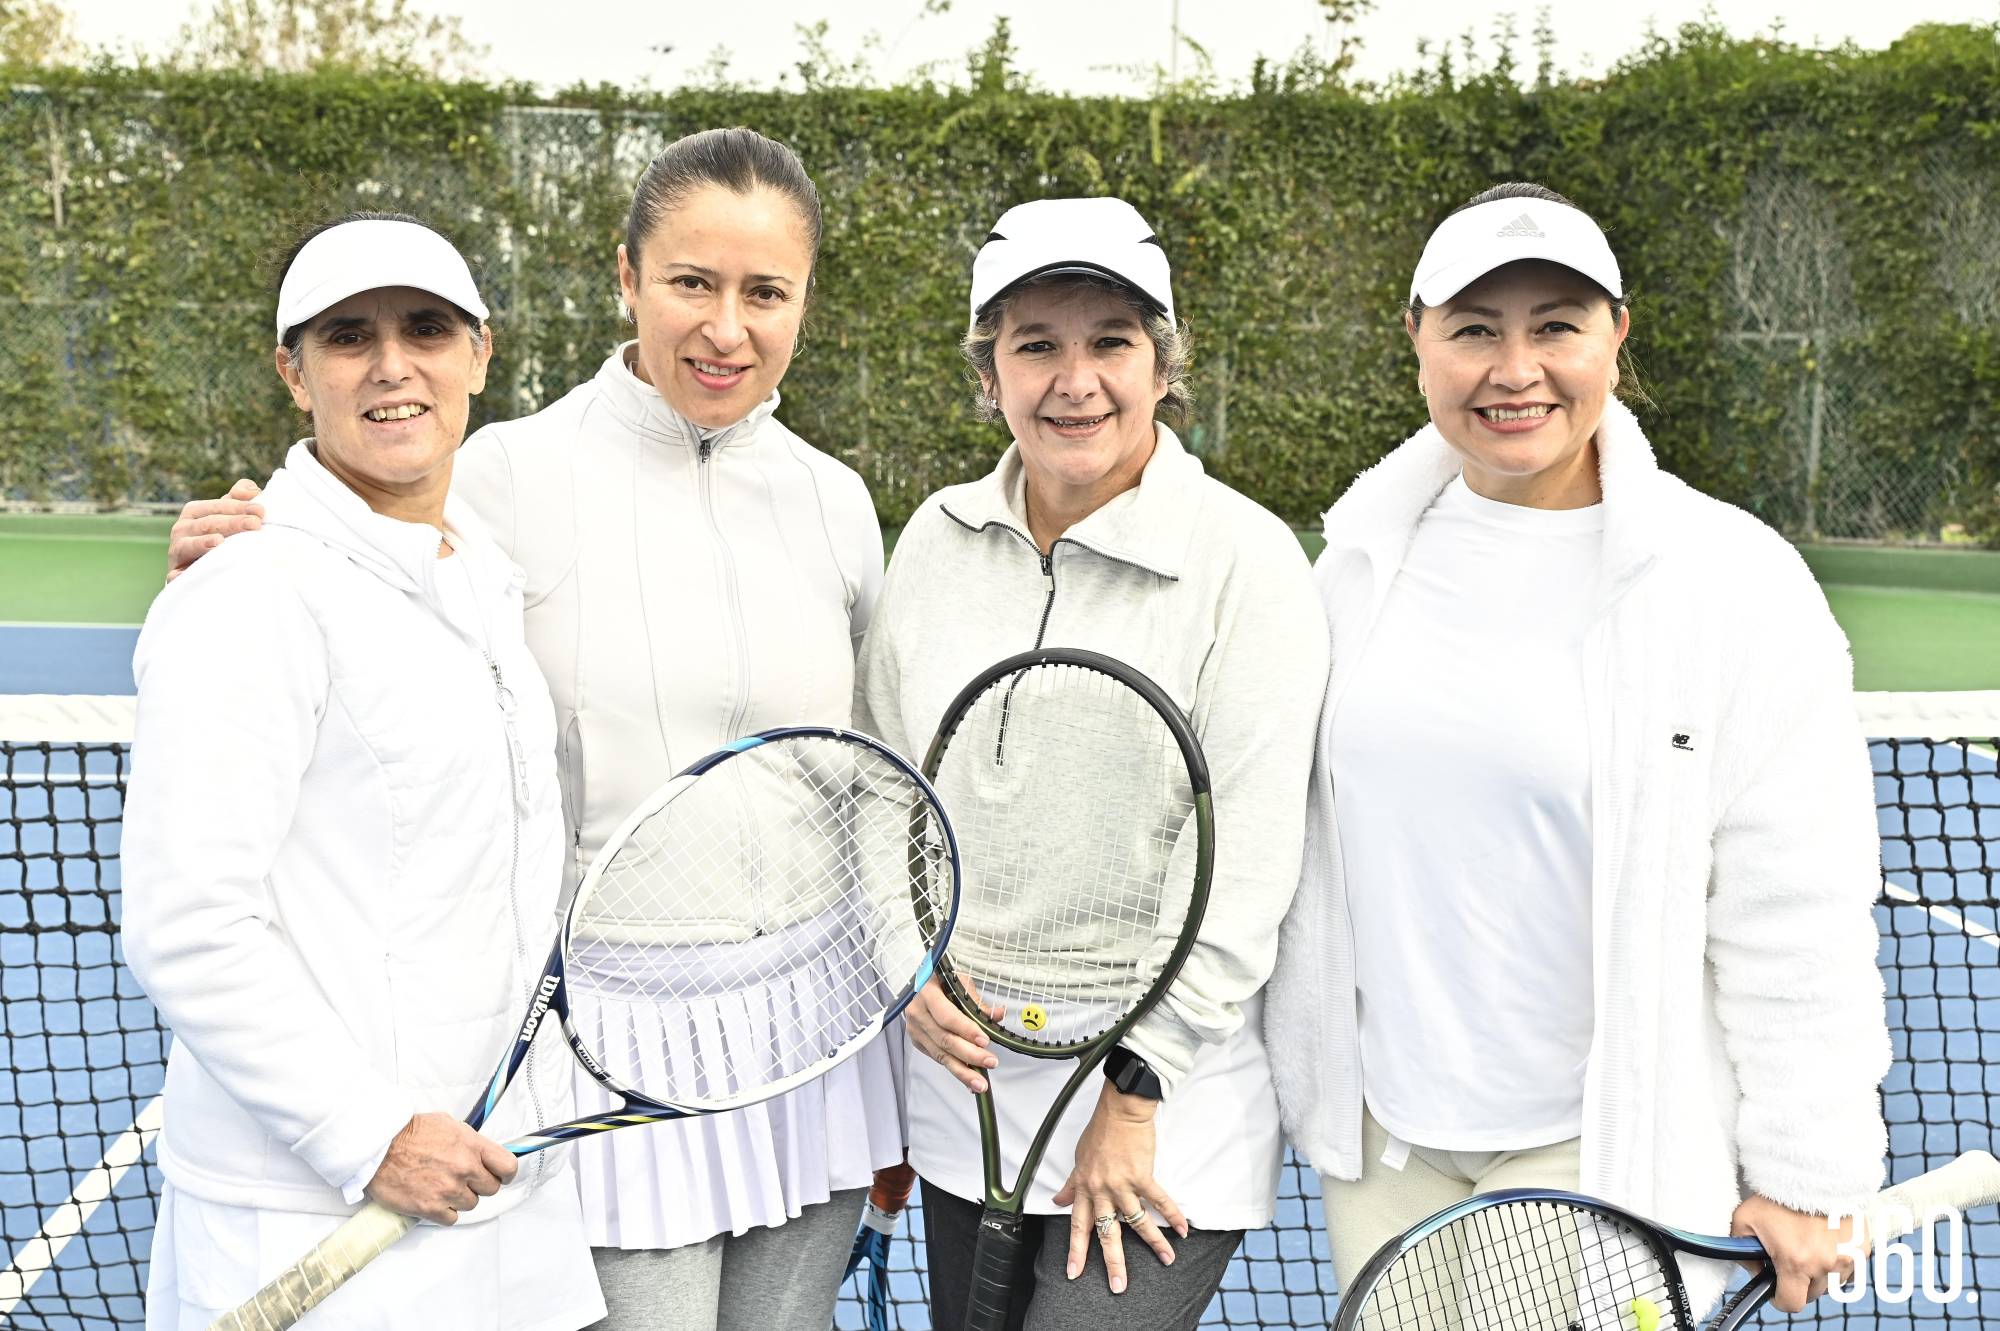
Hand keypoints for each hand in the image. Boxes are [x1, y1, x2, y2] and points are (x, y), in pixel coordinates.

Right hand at [166, 479, 262, 581]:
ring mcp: (177, 552)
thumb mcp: (229, 515)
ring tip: (219, 541)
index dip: (239, 506)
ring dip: (204, 543)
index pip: (218, 506)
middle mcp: (182, 529)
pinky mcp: (175, 575)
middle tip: (255, 524)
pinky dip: (180, 573)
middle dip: (232, 522)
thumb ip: (239, 499)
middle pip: (208, 524)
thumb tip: (251, 491)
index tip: (261, 511)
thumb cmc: (223, 539)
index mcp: (194, 512)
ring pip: (190, 545)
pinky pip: (176, 574)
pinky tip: (190, 571)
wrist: (205, 573)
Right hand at [364, 1112, 517, 1224]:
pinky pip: (451, 1218)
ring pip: (471, 1204)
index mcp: (472, 1146)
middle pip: (491, 1189)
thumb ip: (469, 1140)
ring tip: (442, 1186)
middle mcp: (464, 1169)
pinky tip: (433, 1198)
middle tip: (464, 1179)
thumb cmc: (408, 1132)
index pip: (507, 1166)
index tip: (500, 1175)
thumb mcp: (447, 1124)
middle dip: (480, 1185)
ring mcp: (448, 1190)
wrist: (378, 1147)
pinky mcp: (431, 1208)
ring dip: (460, 1198)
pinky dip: (444, 1211)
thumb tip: (481, 1152)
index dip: (505, 1173)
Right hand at [904, 975, 1001, 1093]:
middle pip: (945, 1039)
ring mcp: (916, 1030)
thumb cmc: (940, 981)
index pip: (947, 1016)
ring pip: (941, 1055)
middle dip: (970, 1054)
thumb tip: (998, 1015)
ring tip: (981, 1083)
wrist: (917, 985)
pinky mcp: (919, 1042)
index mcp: (927, 993)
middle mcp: (918, 1013)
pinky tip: (969, 1080)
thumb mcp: (959, 982)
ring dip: (963, 1071)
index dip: (966, 1030)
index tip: (985, 1041)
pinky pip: (939, 1059)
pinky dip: (956, 1070)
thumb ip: (977, 1002)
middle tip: (990, 1062)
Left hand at [1051, 1082, 1187, 1294]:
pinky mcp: (1143, 1175)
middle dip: (1113, 1261)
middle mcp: (1102, 1189)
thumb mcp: (1078, 1159)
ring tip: (1166, 1259)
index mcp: (1085, 1186)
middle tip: (1118, 1285)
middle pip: (1106, 1232)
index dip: (1076, 1250)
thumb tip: (1058, 1201)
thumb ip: (1071, 1184)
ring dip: (1154, 1243)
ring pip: (1137, 1221)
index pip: (1078, 1225)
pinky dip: (1172, 1215)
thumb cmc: (1100, 1131)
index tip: (1074, 1272)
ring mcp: (1122, 1183)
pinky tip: (1182, 1230)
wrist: (1120, 1109)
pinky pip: (1159, 1200)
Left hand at [1730, 1193, 1855, 1311]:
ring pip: (1832, 1283)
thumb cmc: (1776, 1195)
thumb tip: (1753, 1271)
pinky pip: (1850, 1268)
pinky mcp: (1863, 1248)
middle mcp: (1826, 1265)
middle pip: (1812, 1293)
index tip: (1774, 1288)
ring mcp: (1848, 1258)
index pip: (1792, 1303)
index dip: (1779, 1298)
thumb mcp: (1744, 1220)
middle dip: (1798, 1282)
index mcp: (1796, 1262)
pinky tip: (1825, 1241)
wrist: (1812, 1171)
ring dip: (1820, 1272)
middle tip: (1789, 1259)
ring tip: (1808, 1245)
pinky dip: (1838, 1261)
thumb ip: (1742, 1252)